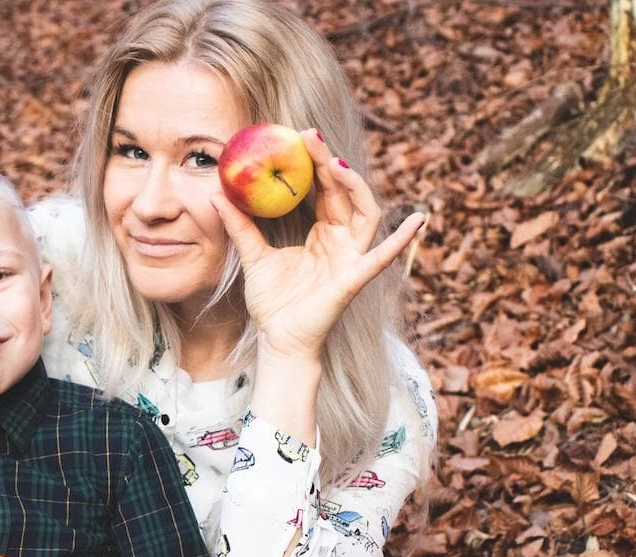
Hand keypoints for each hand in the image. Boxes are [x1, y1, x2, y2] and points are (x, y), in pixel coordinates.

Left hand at [211, 128, 424, 361]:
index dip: (315, 163)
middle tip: (310, 136)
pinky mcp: (354, 279)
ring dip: (354, 186)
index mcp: (322, 233)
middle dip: (330, 163)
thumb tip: (217, 193)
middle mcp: (342, 241)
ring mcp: (351, 258)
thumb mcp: (253, 256)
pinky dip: (401, 240)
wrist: (278, 341)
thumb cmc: (273, 302)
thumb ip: (240, 226)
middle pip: (343, 193)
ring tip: (336, 165)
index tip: (297, 136)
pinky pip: (381, 258)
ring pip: (365, 214)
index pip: (323, 190)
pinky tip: (419, 220)